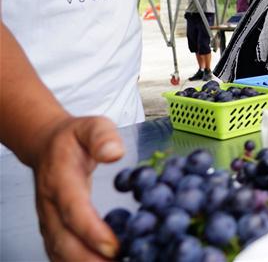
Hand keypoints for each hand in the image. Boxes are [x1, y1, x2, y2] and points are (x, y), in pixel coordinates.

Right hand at [33, 116, 123, 260]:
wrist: (46, 145)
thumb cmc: (73, 138)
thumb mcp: (92, 126)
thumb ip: (103, 136)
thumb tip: (115, 152)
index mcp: (60, 181)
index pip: (74, 211)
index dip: (92, 232)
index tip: (114, 247)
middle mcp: (50, 206)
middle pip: (65, 242)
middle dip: (90, 259)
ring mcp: (49, 221)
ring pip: (61, 252)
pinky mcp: (53, 229)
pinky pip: (62, 253)